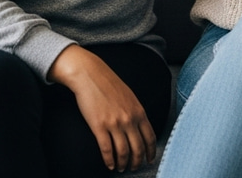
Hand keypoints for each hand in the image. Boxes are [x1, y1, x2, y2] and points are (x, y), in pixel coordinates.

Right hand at [49, 45, 155, 171]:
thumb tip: (139, 127)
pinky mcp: (99, 126)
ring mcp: (114, 123)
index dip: (150, 152)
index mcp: (139, 111)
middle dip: (137, 162)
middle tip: (133, 167)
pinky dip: (109, 161)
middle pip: (138, 148)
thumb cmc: (109, 84)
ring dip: (123, 164)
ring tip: (121, 168)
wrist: (91, 75)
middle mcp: (129, 119)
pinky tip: (109, 165)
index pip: (150, 137)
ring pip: (123, 152)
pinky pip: (107, 150)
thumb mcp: (130, 97)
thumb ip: (136, 112)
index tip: (149, 160)